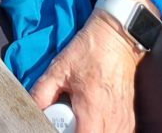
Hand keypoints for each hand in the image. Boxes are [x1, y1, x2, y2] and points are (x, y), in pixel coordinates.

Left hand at [30, 13, 139, 132]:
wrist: (116, 38)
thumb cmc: (89, 52)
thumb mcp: (59, 69)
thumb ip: (41, 93)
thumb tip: (31, 109)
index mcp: (92, 113)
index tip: (59, 125)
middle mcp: (111, 123)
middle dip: (78, 132)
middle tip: (68, 120)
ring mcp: (123, 123)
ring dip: (91, 132)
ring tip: (81, 119)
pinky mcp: (130, 121)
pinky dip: (104, 130)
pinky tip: (95, 121)